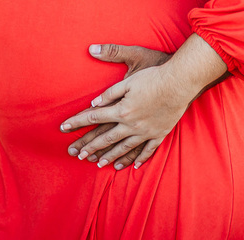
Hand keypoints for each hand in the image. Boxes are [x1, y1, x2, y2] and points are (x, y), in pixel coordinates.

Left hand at [66, 44, 169, 166]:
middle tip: (78, 155)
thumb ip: (109, 92)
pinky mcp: (159, 133)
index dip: (77, 122)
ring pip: (125, 147)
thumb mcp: (128, 80)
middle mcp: (132, 124)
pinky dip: (140, 158)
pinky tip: (134, 166)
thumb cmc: (153, 76)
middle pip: (106, 137)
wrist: (180, 83)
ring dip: (111, 155)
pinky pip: (148, 149)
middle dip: (90, 146)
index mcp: (122, 109)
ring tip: (100, 164)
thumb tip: (93, 103)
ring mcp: (146, 131)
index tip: (63, 128)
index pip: (94, 117)